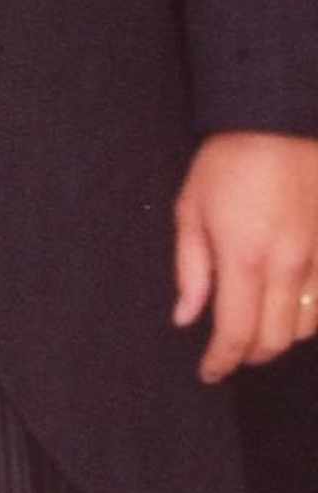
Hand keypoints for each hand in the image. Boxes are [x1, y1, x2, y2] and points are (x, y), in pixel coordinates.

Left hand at [173, 131, 317, 381]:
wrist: (279, 121)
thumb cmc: (227, 161)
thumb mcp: (191, 207)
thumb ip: (190, 268)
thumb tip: (186, 317)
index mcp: (244, 257)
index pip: (237, 333)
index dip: (222, 361)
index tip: (209, 371)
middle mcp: (288, 266)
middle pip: (275, 340)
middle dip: (249, 355)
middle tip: (229, 351)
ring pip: (306, 327)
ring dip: (279, 337)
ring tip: (256, 327)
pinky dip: (308, 316)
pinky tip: (288, 305)